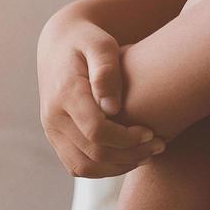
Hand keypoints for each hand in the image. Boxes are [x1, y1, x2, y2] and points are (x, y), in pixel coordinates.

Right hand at [37, 7, 165, 177]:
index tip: (151, 132)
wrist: (59, 44)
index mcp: (65, 93)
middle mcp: (53, 116)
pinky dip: (103, 169)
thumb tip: (112, 108)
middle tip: (158, 146)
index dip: (127, 139)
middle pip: (93, 154)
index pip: (96, 131)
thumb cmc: (89, 40)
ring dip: (118, 167)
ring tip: (145, 154)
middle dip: (130, 155)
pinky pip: (77, 166)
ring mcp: (51, 130)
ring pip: (84, 167)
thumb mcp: (101, 44)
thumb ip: (107, 71)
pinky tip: (127, 156)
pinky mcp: (55, 138)